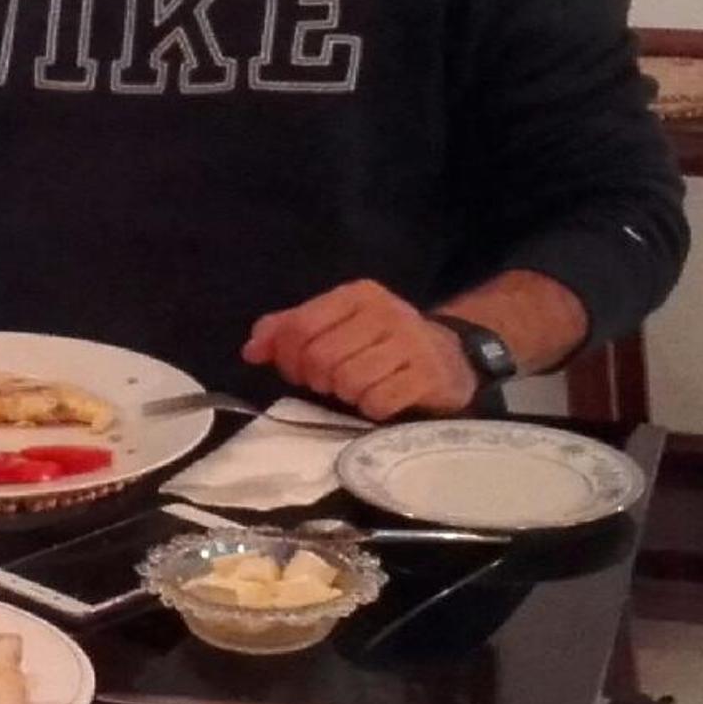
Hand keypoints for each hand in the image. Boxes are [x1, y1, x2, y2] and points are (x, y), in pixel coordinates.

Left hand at [240, 280, 477, 419]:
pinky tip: (382, 399)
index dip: (286, 356)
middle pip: (321, 357)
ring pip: (348, 381)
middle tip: (331, 383)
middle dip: (318, 379)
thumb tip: (251, 350)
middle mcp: (386, 312)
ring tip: (359, 388)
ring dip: (346, 394)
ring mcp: (411, 343)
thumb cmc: (381, 343)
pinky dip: (372, 408)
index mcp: (357, 295)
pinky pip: (378, 401)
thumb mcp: (337, 326)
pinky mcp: (428, 376)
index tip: (296, 370)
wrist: (451, 359)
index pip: (300, 327)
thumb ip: (290, 331)